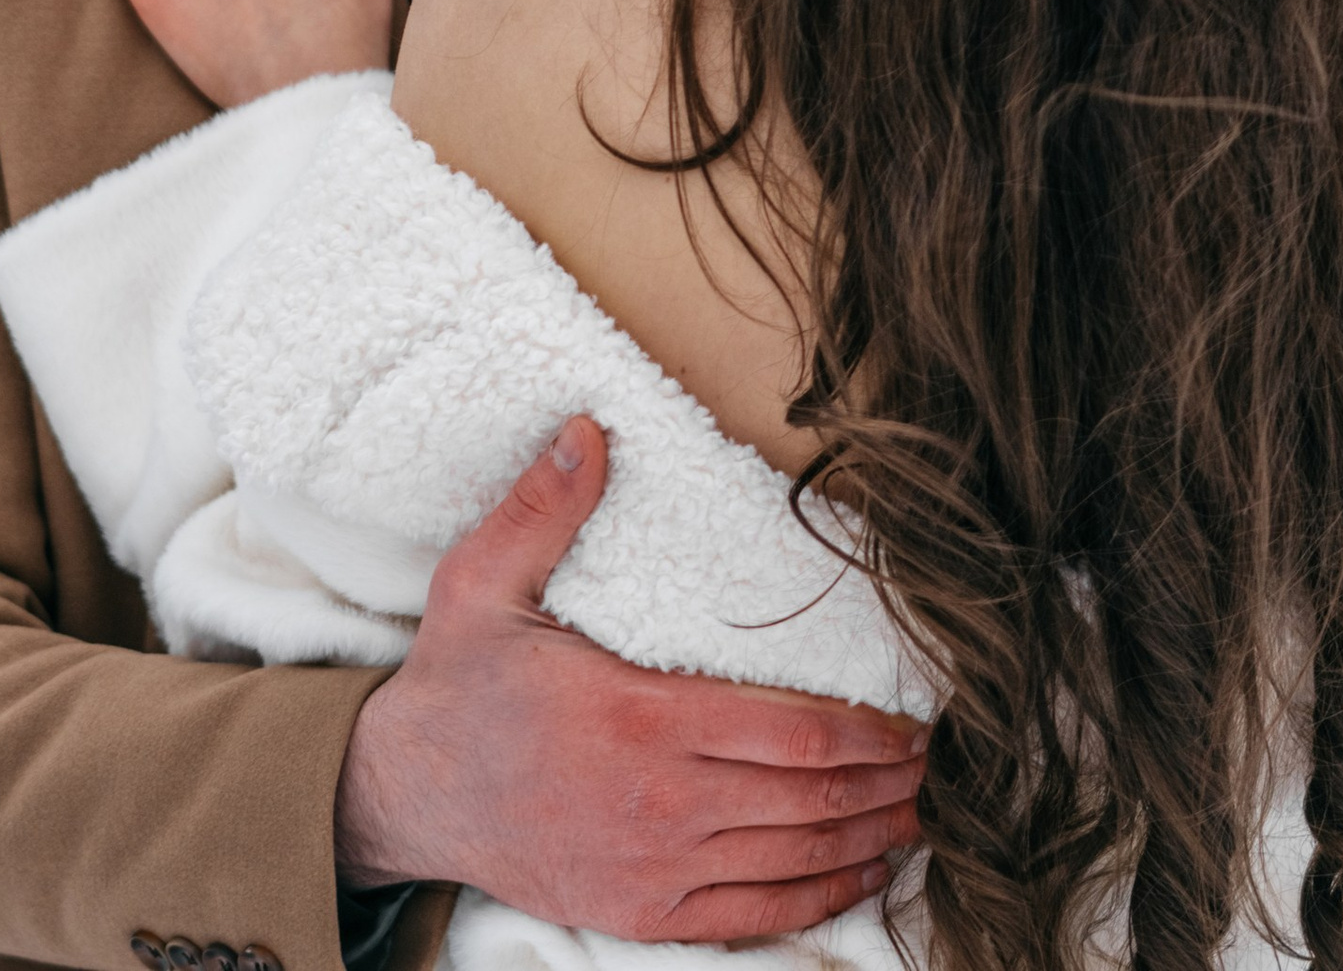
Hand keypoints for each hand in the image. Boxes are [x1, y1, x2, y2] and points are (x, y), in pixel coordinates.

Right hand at [335, 417, 924, 942]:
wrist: (406, 794)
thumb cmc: (459, 683)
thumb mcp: (482, 580)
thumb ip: (543, 507)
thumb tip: (590, 428)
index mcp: (635, 717)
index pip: (790, 731)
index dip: (866, 731)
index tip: (912, 717)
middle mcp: (657, 802)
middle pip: (810, 798)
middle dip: (885, 782)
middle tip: (936, 762)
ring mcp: (652, 868)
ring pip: (793, 857)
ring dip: (868, 837)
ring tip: (916, 811)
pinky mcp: (641, 913)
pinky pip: (753, 914)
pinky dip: (818, 896)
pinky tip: (857, 872)